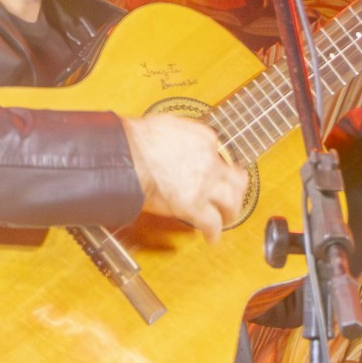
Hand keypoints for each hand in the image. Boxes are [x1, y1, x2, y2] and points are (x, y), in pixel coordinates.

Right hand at [122, 113, 246, 240]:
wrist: (124, 155)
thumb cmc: (135, 139)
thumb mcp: (167, 124)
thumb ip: (182, 134)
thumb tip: (179, 139)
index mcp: (205, 140)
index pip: (221, 155)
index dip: (219, 167)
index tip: (217, 173)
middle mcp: (210, 162)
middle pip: (236, 180)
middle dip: (237, 191)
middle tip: (234, 197)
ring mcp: (204, 185)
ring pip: (231, 203)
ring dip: (231, 213)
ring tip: (226, 219)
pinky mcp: (193, 206)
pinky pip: (212, 223)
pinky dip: (213, 233)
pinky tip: (212, 238)